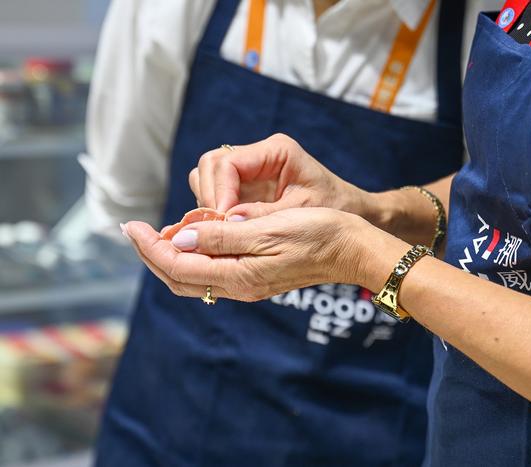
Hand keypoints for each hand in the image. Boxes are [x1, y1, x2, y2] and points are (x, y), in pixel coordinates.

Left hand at [122, 208, 385, 301]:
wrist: (352, 248)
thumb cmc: (317, 233)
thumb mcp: (267, 229)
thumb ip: (221, 237)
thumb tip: (179, 240)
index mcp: (240, 276)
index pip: (178, 266)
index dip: (150, 247)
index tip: (131, 225)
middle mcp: (241, 286)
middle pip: (180, 278)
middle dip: (152, 255)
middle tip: (134, 229)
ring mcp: (250, 283)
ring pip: (195, 277)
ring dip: (170, 257)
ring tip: (156, 233)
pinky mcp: (258, 276)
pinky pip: (213, 272)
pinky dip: (193, 257)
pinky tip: (192, 239)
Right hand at [190, 134, 366, 217]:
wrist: (352, 212)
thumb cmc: (335, 208)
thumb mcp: (302, 213)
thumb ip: (263, 216)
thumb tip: (225, 223)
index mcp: (276, 150)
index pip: (227, 163)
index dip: (218, 192)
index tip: (221, 221)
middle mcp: (259, 155)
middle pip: (210, 165)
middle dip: (208, 197)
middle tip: (214, 229)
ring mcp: (251, 170)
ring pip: (208, 178)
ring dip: (208, 204)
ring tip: (220, 232)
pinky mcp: (248, 187)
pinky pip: (218, 194)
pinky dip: (216, 212)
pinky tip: (225, 233)